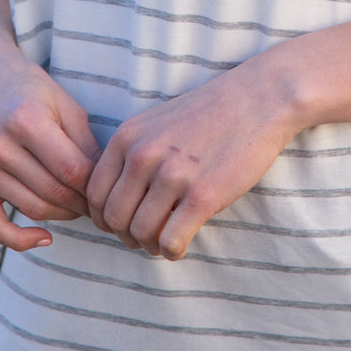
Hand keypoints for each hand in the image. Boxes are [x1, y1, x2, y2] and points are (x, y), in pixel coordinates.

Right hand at [0, 38, 100, 252]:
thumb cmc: (31, 89)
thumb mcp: (64, 104)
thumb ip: (85, 143)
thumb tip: (107, 183)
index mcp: (26, 119)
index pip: (71, 170)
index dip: (96, 186)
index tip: (110, 190)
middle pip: (53, 192)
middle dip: (83, 203)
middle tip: (100, 204)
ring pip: (31, 208)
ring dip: (62, 215)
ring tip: (80, 209)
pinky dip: (19, 240)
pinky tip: (44, 238)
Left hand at [86, 56, 297, 260]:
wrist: (257, 99)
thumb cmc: (208, 114)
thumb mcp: (155, 123)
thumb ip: (130, 153)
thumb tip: (111, 200)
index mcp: (127, 138)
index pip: (94, 195)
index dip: (104, 218)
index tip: (122, 223)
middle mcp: (143, 156)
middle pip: (113, 219)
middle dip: (125, 236)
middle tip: (144, 236)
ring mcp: (172, 176)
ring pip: (140, 234)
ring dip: (150, 245)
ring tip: (164, 240)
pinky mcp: (203, 196)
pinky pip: (170, 241)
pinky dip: (172, 251)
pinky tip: (181, 244)